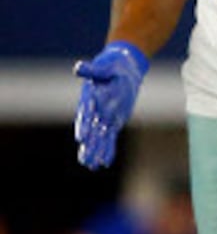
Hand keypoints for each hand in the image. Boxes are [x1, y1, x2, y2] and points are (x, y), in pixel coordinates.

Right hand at [72, 42, 148, 169]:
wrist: (121, 70)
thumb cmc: (111, 67)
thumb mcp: (103, 67)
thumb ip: (92, 70)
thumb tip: (78, 68)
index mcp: (89, 99)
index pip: (85, 115)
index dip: (83, 126)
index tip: (81, 137)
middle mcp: (94, 112)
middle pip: (91, 131)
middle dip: (89, 145)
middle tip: (85, 160)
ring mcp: (103, 118)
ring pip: (99, 138)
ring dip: (96, 151)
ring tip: (92, 165)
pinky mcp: (114, 122)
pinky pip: (110, 138)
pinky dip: (108, 150)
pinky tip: (105, 162)